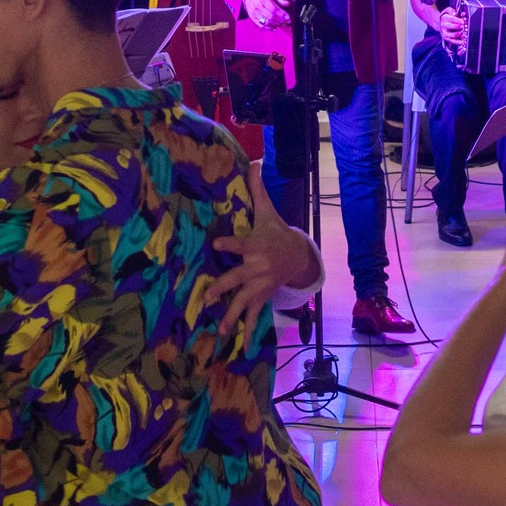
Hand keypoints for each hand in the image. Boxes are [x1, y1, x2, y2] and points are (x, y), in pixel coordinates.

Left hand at [208, 164, 319, 345]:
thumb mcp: (268, 212)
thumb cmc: (276, 232)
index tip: (215, 244)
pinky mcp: (262, 296)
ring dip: (231, 315)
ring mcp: (260, 285)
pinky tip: (240, 345)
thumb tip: (254, 159)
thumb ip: (257, 189)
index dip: (228, 244)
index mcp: (256, 246)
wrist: (299, 256)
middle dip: (223, 287)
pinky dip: (247, 331)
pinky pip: (254, 314)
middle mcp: (258, 268)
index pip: (240, 244)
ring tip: (219, 328)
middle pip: (238, 278)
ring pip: (244, 301)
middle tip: (206, 295)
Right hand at [243, 0, 291, 31]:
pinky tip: (275, 28)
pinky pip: (261, 25)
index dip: (282, 14)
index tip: (288, 17)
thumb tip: (288, 4)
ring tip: (282, 24)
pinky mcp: (253, 18)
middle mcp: (258, 6)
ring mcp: (254, 13)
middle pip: (271, 16)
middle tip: (287, 21)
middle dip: (280, 20)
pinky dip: (269, 28)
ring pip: (266, 22)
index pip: (274, 9)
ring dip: (276, 24)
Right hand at [437, 7, 466, 47]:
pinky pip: (452, 41)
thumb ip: (452, 11)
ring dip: (458, 34)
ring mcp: (444, 32)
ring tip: (463, 33)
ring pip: (451, 35)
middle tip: (464, 27)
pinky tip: (462, 42)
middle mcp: (443, 25)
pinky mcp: (446, 38)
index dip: (458, 20)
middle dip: (458, 27)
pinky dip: (457, 42)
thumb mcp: (448, 10)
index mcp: (444, 18)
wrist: (439, 22)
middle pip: (451, 26)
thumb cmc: (446, 16)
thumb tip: (455, 14)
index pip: (452, 19)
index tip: (463, 21)